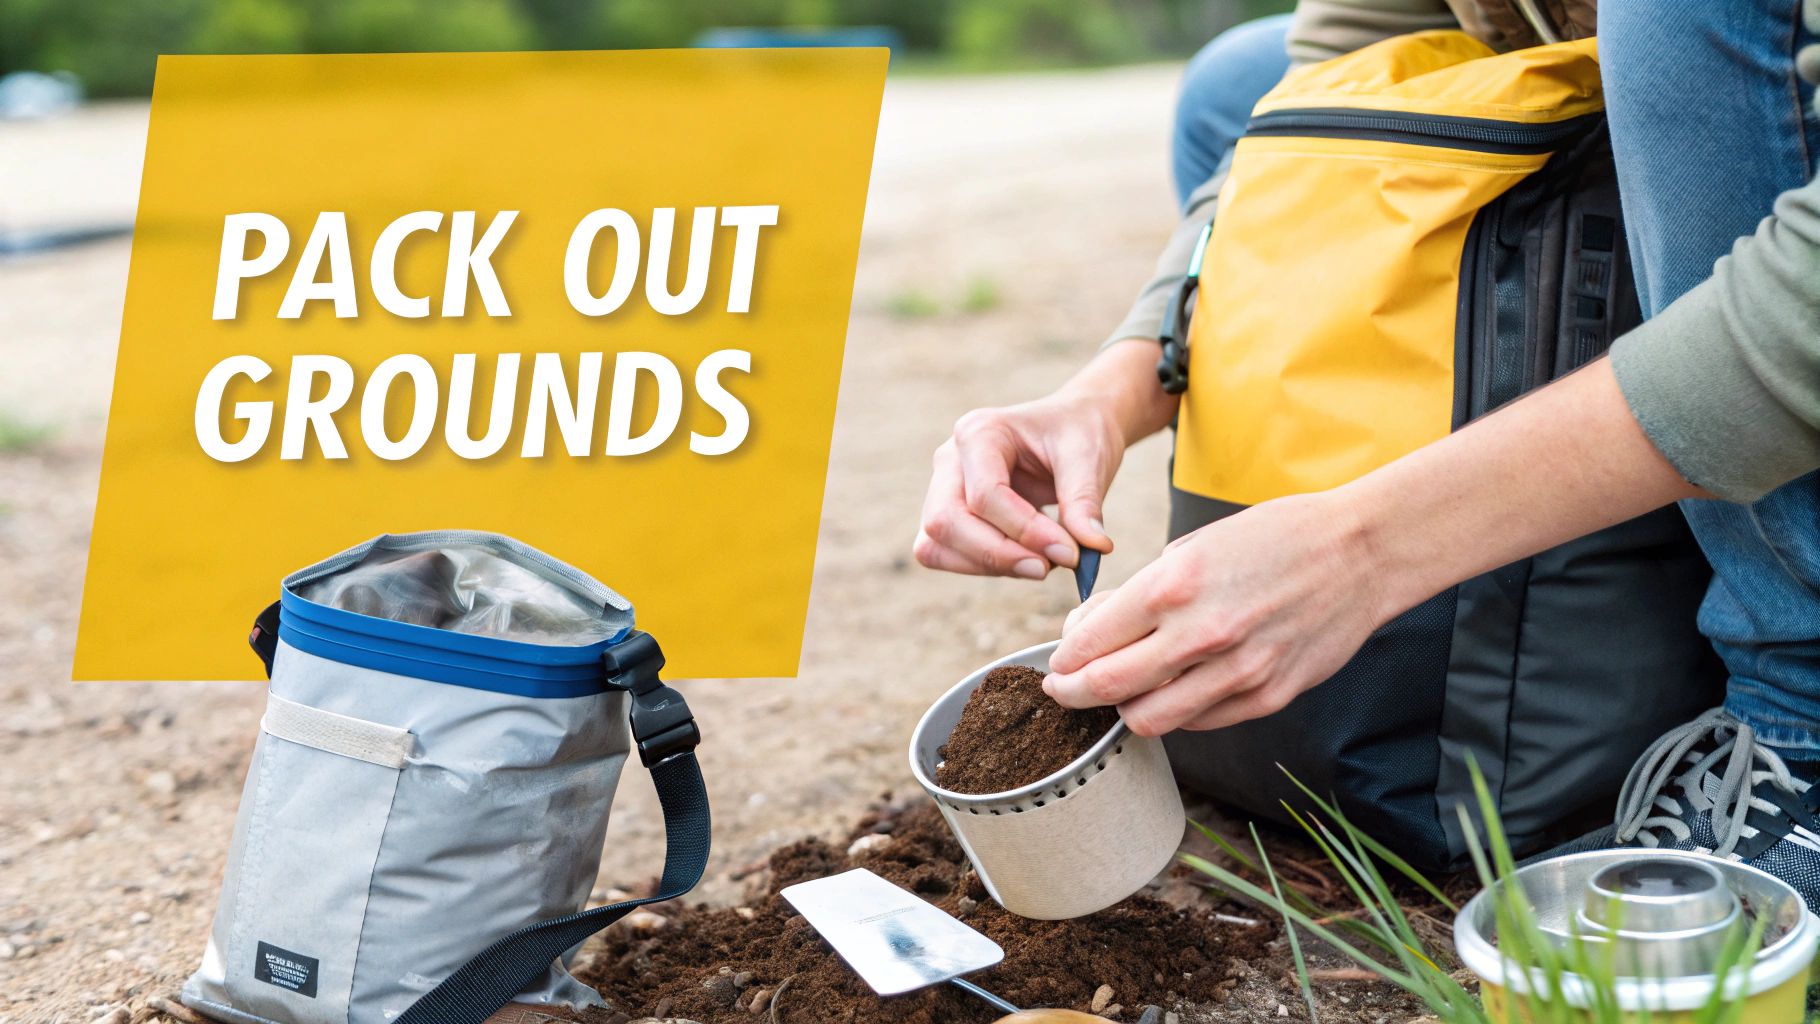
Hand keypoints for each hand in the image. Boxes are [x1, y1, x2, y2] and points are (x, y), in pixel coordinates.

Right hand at [914, 341, 1175, 577]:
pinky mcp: (950, 516)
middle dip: (997, 554)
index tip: (1070, 553)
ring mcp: (943, 488)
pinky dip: (981, 567)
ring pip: (936, 545)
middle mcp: (951, 459)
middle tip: (1048, 568)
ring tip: (1041, 563)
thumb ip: (1085, 503)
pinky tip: (1024, 559)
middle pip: (945, 522)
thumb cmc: (1079, 433)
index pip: (985, 494)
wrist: (1076, 427)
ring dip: (987, 565)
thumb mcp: (1090, 459)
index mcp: (980, 432)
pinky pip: (943, 554)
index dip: (1025, 531)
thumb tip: (1094, 548)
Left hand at [1045, 492, 1388, 735]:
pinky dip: (1173, 712)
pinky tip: (1172, 690)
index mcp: (1173, 585)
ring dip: (1122, 709)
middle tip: (1063, 690)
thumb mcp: (1192, 546)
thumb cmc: (1274, 539)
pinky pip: (1196, 722)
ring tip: (1119, 693)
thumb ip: (1138, 593)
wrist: (1360, 553)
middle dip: (1072, 693)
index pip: (1090, 642)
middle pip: (1107, 688)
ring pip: (1147, 719)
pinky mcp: (1266, 697)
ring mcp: (1237, 672)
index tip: (1056, 664)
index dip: (1062, 661)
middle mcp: (1201, 633)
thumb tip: (1087, 628)